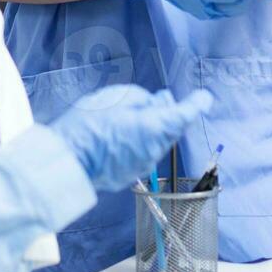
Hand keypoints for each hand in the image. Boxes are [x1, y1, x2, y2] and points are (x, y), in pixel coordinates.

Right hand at [51, 85, 213, 191]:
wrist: (67, 162)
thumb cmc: (88, 126)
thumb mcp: (114, 98)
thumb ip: (142, 98)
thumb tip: (154, 103)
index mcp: (155, 128)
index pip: (185, 115)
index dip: (196, 104)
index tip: (204, 97)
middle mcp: (154, 150)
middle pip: (171, 128)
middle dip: (169, 113)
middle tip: (158, 99)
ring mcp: (143, 165)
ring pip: (157, 142)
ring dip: (152, 128)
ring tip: (131, 116)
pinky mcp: (131, 174)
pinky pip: (144, 153)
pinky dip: (140, 142)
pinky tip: (122, 135)